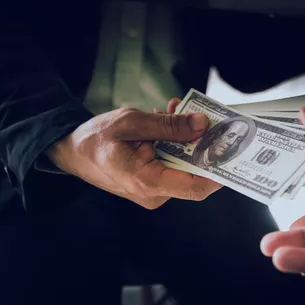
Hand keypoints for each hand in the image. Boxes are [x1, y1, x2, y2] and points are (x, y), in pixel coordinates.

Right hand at [48, 107, 220, 208]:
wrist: (71, 151)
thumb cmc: (95, 139)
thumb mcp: (132, 122)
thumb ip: (168, 125)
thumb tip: (202, 124)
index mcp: (146, 181)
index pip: (195, 187)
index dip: (219, 171)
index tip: (233, 151)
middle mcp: (153, 192)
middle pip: (192, 173)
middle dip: (199, 143)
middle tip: (202, 115)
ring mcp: (152, 190)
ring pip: (182, 165)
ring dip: (183, 138)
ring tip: (172, 111)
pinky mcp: (151, 183)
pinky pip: (171, 164)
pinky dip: (172, 143)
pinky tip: (163, 122)